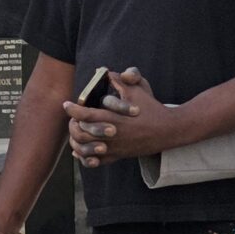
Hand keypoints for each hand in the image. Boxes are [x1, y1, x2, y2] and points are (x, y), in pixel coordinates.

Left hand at [65, 68, 182, 167]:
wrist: (167, 131)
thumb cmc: (151, 109)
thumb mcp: (137, 91)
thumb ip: (120, 81)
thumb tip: (106, 72)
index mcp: (114, 119)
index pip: (85, 115)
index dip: (73, 109)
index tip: (67, 104)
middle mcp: (111, 135)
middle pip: (81, 134)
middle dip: (72, 125)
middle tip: (71, 117)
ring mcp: (114, 148)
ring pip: (85, 149)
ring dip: (76, 141)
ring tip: (73, 132)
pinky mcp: (118, 156)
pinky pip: (96, 161)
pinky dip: (85, 156)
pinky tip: (80, 150)